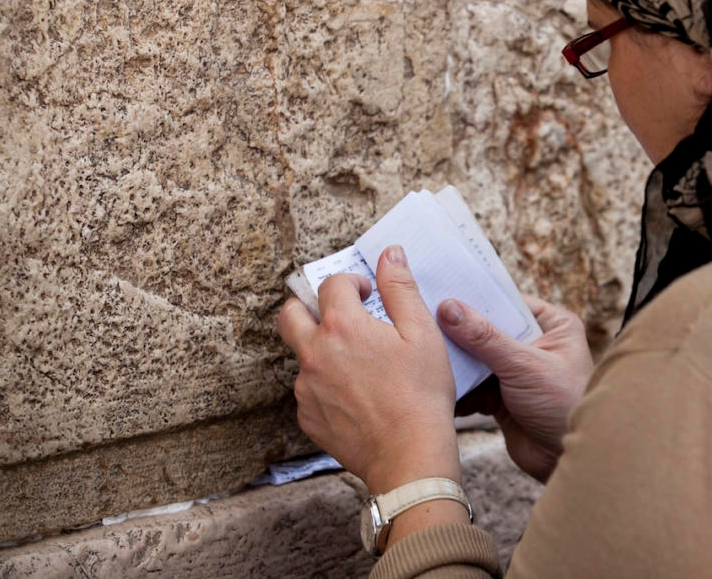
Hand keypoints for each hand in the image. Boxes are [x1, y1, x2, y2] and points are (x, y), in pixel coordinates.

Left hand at [277, 246, 460, 493]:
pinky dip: (328, 385)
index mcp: (341, 327)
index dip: (351, 282)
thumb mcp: (422, 333)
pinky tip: (359, 395)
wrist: (409, 455)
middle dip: (308, 306)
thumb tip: (390, 255)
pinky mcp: (308, 417)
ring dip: (323, 350)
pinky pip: (310, 390)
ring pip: (303, 356)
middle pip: (289, 315)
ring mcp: (306, 389)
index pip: (331, 285)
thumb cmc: (420, 394)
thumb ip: (400, 289)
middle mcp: (314, 354)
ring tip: (361, 365)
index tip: (368, 295)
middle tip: (336, 314)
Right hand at [438, 294, 592, 482]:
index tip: (441, 288)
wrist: (566, 460)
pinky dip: (456, 389)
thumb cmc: (563, 404)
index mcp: (553, 325)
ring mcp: (516, 372)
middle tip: (422, 321)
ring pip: (476, 360)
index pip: (508, 302)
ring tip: (421, 354)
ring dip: (455, 363)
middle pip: (487, 330)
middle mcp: (535, 344)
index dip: (476, 298)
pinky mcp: (501, 399)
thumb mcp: (524, 364)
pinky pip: (472, 387)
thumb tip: (449, 308)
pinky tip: (432, 386)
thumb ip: (484, 338)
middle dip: (458, 332)